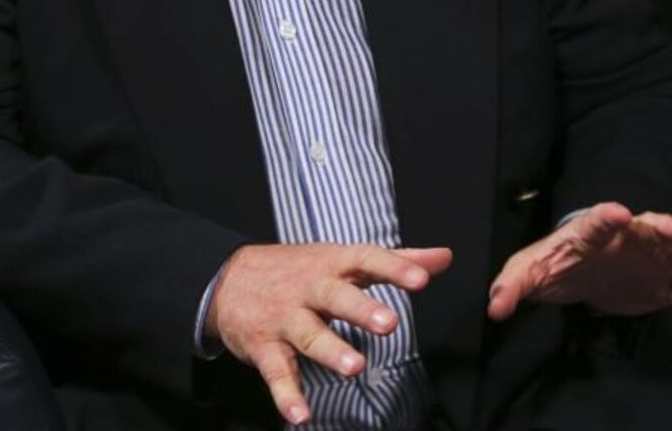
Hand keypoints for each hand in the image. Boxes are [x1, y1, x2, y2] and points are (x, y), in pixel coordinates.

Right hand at [206, 242, 452, 425]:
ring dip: (331, 351)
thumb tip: (443, 257)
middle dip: (361, 309)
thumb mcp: (343, 257)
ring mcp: (285, 318)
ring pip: (309, 335)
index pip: (366, 259)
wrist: (228, 278)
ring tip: (355, 367)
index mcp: (332, 264)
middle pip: (336, 296)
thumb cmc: (298, 269)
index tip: (422, 279)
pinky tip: (300, 415)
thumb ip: (396, 259)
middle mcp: (309, 289)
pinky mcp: (265, 347)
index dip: (394, 268)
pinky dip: (286, 395)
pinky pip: (277, 373)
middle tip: (388, 323)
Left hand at [486, 202, 671, 330]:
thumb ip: (510, 287)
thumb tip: (495, 307)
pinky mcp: (662, 287)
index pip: (596, 221)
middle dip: (663, 227)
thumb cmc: (552, 265)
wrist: (577, 276)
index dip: (606, 217)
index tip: (618, 213)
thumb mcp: (525, 274)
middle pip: (647, 228)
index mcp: (590, 233)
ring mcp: (649, 261)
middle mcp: (626, 239)